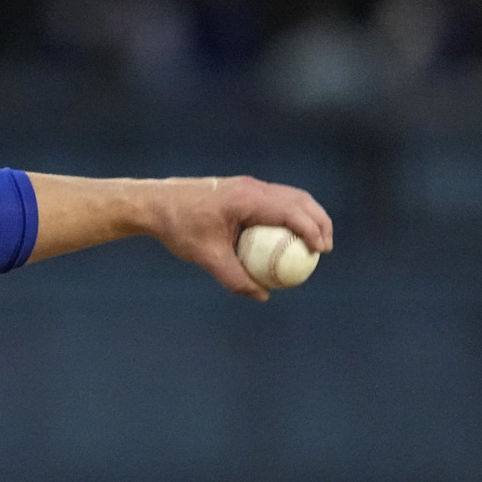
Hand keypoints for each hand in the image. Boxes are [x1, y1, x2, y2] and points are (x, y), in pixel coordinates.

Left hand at [147, 176, 333, 301]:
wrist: (156, 203)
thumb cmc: (179, 227)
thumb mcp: (206, 256)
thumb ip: (234, 277)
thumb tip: (261, 296)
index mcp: (246, 199)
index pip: (290, 210)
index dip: (311, 229)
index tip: (320, 250)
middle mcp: (251, 187)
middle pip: (299, 199)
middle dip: (319, 221)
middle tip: (325, 248)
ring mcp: (248, 186)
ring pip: (290, 196)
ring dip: (307, 215)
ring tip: (315, 242)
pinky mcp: (242, 190)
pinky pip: (275, 200)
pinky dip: (290, 214)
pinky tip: (288, 237)